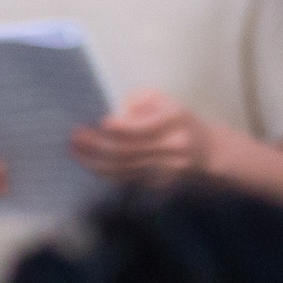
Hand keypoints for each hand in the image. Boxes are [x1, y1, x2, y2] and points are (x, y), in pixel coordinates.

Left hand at [70, 89, 210, 184]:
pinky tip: (89, 162)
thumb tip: (117, 113)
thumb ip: (139, 100)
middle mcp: (173, 147)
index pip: (145, 128)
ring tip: (75, 150)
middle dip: (98, 146)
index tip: (101, 122)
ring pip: (125, 168)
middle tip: (75, 138)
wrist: (207, 150)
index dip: (122, 128)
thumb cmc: (178, 119)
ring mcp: (167, 168)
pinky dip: (105, 172)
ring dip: (95, 161)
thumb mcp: (164, 99)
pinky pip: (127, 178)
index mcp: (176, 120)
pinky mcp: (159, 182)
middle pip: (130, 151)